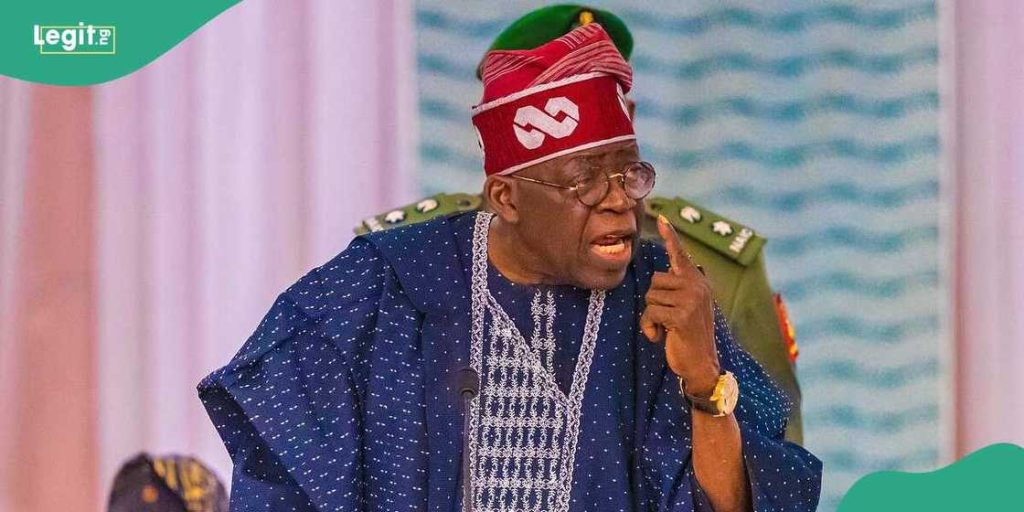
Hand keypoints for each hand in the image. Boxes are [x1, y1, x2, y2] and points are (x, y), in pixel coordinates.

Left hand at [640, 215, 720, 395]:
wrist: (701, 366)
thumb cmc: (687, 337)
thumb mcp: (685, 309)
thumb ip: (677, 291)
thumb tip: (660, 277)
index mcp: (697, 283)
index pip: (680, 256)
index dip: (670, 237)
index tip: (661, 218)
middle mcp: (697, 286)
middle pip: (654, 281)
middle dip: (654, 302)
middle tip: (667, 319)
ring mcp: (691, 300)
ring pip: (650, 298)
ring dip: (651, 317)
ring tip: (666, 329)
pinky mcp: (682, 315)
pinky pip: (650, 313)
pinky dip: (649, 328)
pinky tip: (661, 337)